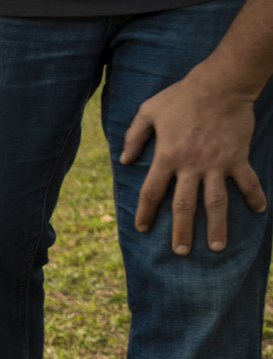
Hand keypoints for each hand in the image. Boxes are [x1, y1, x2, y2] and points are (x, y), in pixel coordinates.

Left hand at [122, 66, 266, 254]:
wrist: (222, 83)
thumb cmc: (182, 96)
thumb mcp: (149, 111)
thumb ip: (134, 136)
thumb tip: (124, 160)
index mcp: (167, 157)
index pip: (152, 192)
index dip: (146, 213)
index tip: (143, 229)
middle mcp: (191, 165)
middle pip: (184, 206)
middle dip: (181, 231)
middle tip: (180, 252)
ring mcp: (217, 163)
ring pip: (216, 202)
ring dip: (216, 226)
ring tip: (216, 247)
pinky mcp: (238, 157)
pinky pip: (247, 181)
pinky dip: (254, 196)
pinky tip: (259, 211)